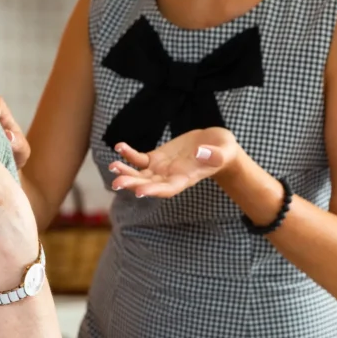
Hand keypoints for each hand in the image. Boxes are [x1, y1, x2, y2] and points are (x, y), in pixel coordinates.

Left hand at [108, 127, 239, 198]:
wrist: (216, 145)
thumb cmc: (223, 150)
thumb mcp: (224, 151)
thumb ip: (215, 155)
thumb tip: (200, 153)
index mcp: (185, 179)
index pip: (167, 189)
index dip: (153, 191)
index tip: (139, 192)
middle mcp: (170, 177)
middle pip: (148, 183)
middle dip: (132, 184)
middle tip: (116, 183)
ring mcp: (161, 168)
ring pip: (139, 173)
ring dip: (125, 171)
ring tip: (112, 166)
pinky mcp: (157, 157)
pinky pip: (139, 158)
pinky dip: (128, 154)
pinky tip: (119, 147)